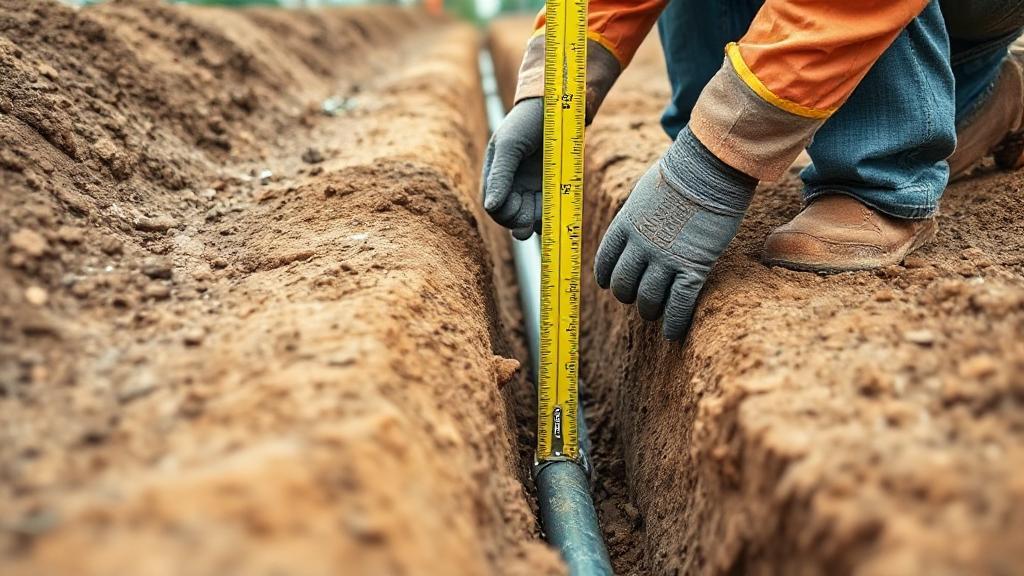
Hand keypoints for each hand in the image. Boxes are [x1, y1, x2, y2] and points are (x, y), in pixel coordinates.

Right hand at [482, 98, 542, 239]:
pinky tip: (555, 212)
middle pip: (510, 216)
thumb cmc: (526, 122)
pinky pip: (548, 212)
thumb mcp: (509, 146)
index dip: (503, 212)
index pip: (494, 206)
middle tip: (530, 217)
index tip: (516, 203)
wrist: (556, 108)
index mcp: (496, 176)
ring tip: (545, 216)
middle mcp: (513, 186)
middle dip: (518, 220)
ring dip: (535, 222)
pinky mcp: (551, 188)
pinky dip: (551, 216)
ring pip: (529, 218)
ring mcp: (533, 188)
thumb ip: (500, 176)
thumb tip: (490, 207)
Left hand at [594, 127, 756, 340]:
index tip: (611, 284)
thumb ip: (637, 217)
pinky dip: (675, 321)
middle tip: (640, 298)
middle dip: (630, 296)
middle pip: (624, 286)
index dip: (607, 279)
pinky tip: (673, 332)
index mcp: (624, 226)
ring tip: (656, 315)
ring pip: (649, 300)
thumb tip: (637, 229)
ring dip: (650, 311)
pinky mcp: (693, 265)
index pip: (605, 263)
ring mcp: (665, 257)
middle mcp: (640, 245)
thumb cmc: (682, 173)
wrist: (709, 167)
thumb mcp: (645, 193)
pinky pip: (679, 303)